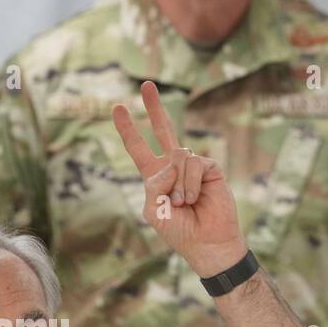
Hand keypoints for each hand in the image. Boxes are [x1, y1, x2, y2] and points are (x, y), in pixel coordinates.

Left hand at [112, 80, 246, 275]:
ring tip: (183, 204)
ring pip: (177, 156)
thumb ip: (154, 182)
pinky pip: (193, 164)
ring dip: (177, 185)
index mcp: (154, 177)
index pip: (138, 148)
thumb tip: (174, 159)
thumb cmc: (178, 230)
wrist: (206, 242)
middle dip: (154, 107)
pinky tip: (195, 199)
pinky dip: (190, 185)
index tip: (117, 108)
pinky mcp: (209, 168)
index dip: (128, 129)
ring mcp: (192, 165)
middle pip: (163, 129)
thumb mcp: (153, 208)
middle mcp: (173, 166)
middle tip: (146, 84)